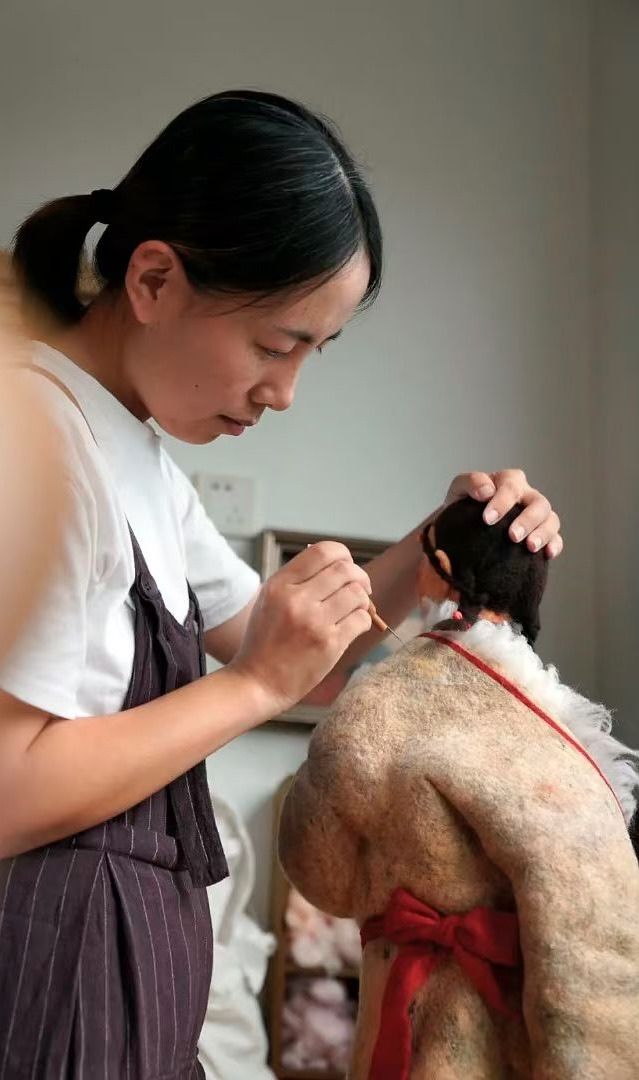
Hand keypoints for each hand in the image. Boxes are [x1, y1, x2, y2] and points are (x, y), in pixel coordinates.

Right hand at [228, 542, 371, 715]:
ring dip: (363, 600)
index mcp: (280, 584)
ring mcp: (314, 622)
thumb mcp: (269, 600)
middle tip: (362, 589)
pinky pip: (361, 620)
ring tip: (355, 609)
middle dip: (360, 577)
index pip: (323, 551)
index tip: (346, 567)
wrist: (257, 683)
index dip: (343, 555)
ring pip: (358, 593)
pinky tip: (352, 627)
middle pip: (345, 569)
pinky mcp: (329, 644)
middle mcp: (296, 599)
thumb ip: (296, 580)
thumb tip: (337, 563)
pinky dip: (364, 621)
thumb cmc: (265, 642)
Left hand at [444, 469, 562, 557]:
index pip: (511, 488)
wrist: (461, 527)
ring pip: (551, 520)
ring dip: (543, 533)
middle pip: (538, 503)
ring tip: (530, 547)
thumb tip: (487, 492)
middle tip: (512, 536)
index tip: (487, 519)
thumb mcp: (460, 488)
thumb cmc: (462, 505)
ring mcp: (537, 516)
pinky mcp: (542, 534)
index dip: (501, 503)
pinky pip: (556, 538)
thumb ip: (471, 482)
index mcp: (509, 481)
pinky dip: (554, 545)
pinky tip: (547, 554)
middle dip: (527, 520)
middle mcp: (527, 496)